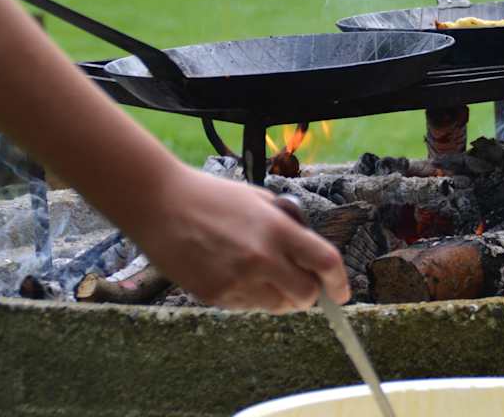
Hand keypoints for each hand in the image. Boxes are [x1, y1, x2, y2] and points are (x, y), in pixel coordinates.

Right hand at [133, 166, 350, 311]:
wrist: (161, 204)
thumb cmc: (212, 197)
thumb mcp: (260, 200)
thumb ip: (287, 227)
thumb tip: (308, 253)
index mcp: (278, 230)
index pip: (326, 263)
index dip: (340, 282)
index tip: (342, 292)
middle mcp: (262, 258)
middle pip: (306, 295)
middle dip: (309, 293)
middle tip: (300, 284)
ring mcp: (238, 280)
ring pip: (278, 306)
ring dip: (279, 296)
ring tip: (260, 273)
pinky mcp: (216, 295)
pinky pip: (248, 307)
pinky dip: (251, 297)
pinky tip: (233, 273)